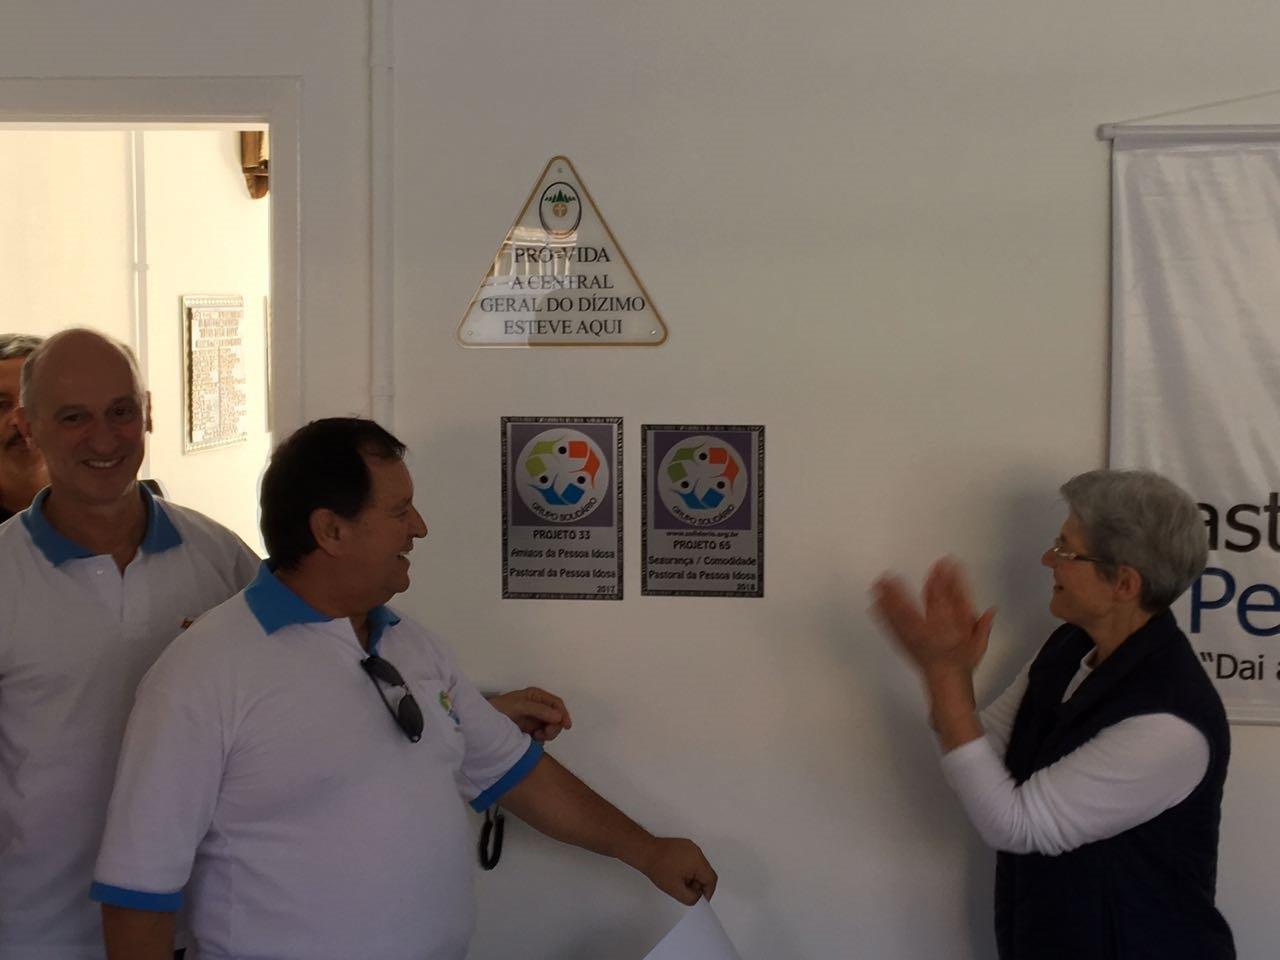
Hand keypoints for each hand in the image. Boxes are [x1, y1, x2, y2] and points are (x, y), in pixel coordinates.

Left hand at [486, 687, 573, 741]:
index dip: (563, 714)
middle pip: (557, 717)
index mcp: (536, 696)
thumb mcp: (519, 706)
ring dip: (547, 734)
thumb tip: (559, 716)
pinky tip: (532, 740)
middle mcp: (538, 707)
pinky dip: (541, 739)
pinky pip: (543, 736)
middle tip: (543, 734)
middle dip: (553, 727)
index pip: (556, 704)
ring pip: (551, 728)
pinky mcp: (530, 731)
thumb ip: (539, 710)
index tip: (565, 726)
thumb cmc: (499, 709)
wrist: (483, 724)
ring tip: (535, 737)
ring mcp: (534, 719)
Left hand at [637, 836, 717, 904]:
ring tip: (679, 882)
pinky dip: (688, 868)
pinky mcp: (683, 844)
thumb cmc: (660, 870)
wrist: (645, 852)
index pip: (711, 879)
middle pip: (705, 872)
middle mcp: (697, 851)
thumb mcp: (676, 890)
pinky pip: (692, 859)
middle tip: (686, 891)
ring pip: (699, 866)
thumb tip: (697, 895)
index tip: (700, 899)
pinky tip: (676, 872)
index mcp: (698, 861)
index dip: (708, 892)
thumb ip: (691, 898)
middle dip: (698, 884)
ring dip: (693, 876)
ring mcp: (690, 846)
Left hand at [872, 556, 995, 676]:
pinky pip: (891, 629)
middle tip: (890, 575)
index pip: (942, 600)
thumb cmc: (960, 663)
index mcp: (945, 629)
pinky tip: (874, 606)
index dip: (940, 580)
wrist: (946, 682)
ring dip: (887, 600)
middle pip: (912, 608)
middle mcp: (926, 633)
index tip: (938, 564)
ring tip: (878, 584)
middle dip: (901, 591)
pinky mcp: (904, 643)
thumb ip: (982, 626)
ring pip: (898, 616)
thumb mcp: (978, 645)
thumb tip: (991, 610)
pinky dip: (882, 617)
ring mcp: (913, 638)